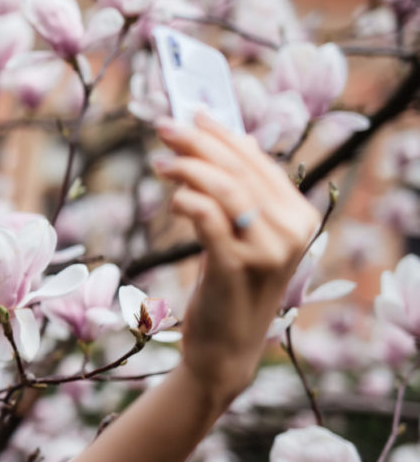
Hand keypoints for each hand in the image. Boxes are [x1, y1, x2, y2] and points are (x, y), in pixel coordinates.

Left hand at [151, 108, 322, 401]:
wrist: (225, 347)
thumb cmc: (229, 286)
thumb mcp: (244, 237)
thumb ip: (243, 194)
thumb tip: (232, 139)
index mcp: (300, 218)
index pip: (259, 163)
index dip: (223, 135)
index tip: (192, 114)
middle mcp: (291, 232)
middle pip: (240, 172)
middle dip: (200, 143)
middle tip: (165, 127)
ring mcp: (266, 252)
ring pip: (226, 191)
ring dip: (189, 168)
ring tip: (161, 162)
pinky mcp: (234, 269)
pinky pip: (209, 222)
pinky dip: (189, 201)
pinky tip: (173, 196)